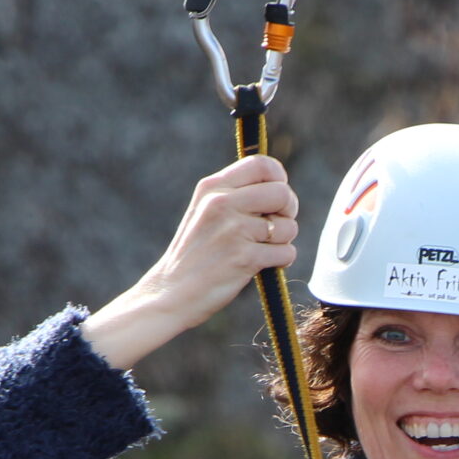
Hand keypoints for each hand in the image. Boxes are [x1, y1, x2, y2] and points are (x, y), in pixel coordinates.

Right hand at [83, 156, 298, 368]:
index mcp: (212, 187)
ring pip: (288, 226)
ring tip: (260, 249)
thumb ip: (235, 195)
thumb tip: (281, 188)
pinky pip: (286, 252)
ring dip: (283, 241)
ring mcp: (233, 230)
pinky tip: (260, 265)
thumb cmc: (194, 254)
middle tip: (276, 226)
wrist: (170, 293)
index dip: (279, 179)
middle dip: (288, 211)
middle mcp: (222, 203)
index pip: (262, 164)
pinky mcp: (244, 257)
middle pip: (283, 193)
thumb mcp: (204, 212)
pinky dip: (280, 261)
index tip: (275, 198)